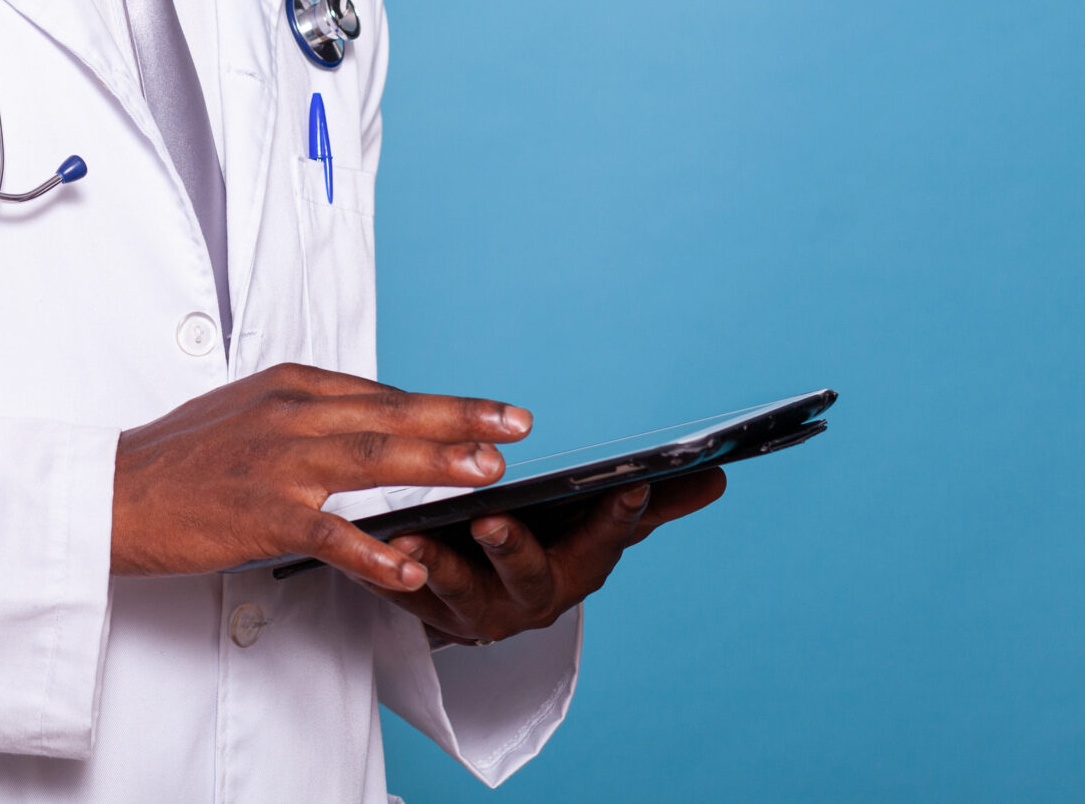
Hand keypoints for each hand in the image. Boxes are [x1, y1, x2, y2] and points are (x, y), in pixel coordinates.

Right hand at [111, 363, 530, 591]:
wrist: (114, 493)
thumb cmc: (178, 459)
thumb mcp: (246, 411)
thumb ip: (307, 413)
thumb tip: (368, 419)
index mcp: (289, 386)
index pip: (382, 394)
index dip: (441, 406)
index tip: (491, 413)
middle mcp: (290, 415)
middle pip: (391, 414)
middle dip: (461, 419)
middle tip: (515, 426)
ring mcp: (277, 463)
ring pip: (374, 459)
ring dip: (436, 465)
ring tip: (488, 474)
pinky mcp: (261, 513)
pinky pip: (331, 534)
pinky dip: (374, 552)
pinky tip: (408, 566)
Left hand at [369, 467, 728, 644]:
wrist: (482, 598)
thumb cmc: (546, 545)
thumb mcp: (596, 526)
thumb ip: (654, 504)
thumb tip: (717, 473)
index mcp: (578, 571)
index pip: (606, 543)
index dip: (618, 517)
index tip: (628, 483)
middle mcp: (529, 599)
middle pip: (527, 577)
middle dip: (513, 549)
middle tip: (493, 520)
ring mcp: (474, 610)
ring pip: (456, 592)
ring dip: (436, 566)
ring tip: (411, 538)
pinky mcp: (422, 611)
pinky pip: (401, 595)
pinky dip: (384, 572)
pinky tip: (367, 538)